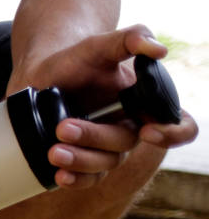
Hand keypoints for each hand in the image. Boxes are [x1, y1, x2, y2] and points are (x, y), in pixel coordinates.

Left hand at [13, 26, 198, 188]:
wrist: (39, 78)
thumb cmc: (76, 62)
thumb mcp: (99, 46)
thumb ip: (130, 38)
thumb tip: (159, 49)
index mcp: (144, 105)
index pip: (179, 125)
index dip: (173, 133)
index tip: (149, 130)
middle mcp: (128, 130)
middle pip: (125, 143)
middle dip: (95, 137)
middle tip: (63, 127)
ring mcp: (104, 150)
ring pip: (104, 164)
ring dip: (80, 160)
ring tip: (54, 150)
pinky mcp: (82, 163)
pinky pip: (86, 180)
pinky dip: (74, 180)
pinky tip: (59, 176)